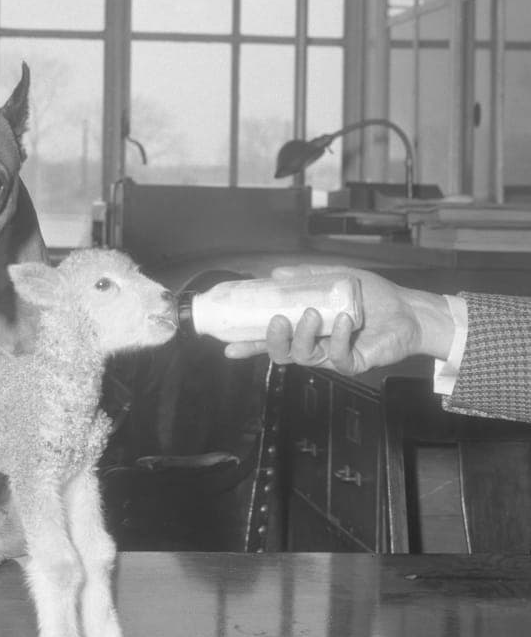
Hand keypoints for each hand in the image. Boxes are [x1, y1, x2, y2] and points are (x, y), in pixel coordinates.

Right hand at [223, 264, 454, 376]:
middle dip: (272, 340)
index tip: (229, 346)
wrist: (408, 309)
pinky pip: (336, 357)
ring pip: (303, 356)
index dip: (250, 343)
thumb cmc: (373, 295)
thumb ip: (306, 276)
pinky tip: (343, 321)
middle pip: (281, 352)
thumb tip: (274, 274)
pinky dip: (337, 338)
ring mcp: (331, 356)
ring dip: (303, 335)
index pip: (272, 338)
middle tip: (277, 320)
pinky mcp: (351, 363)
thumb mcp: (336, 277)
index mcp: (305, 328)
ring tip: (312, 314)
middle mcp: (314, 344)